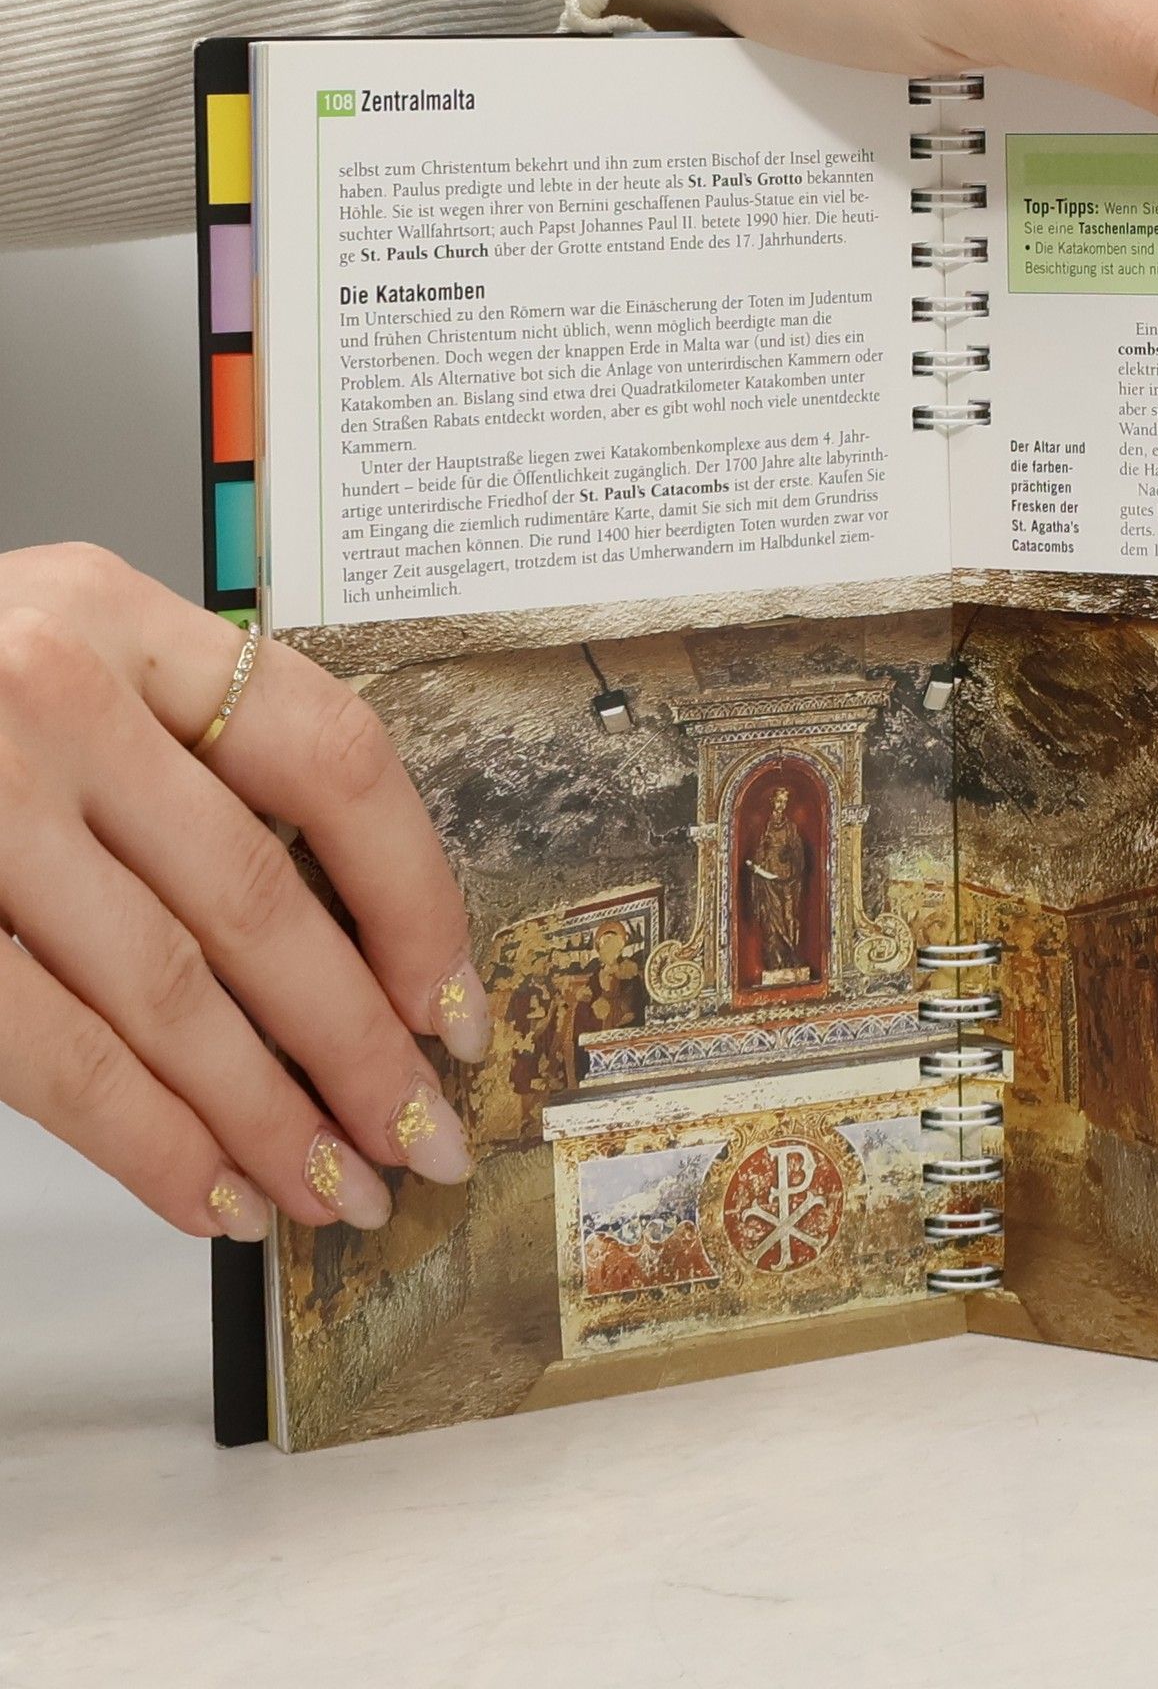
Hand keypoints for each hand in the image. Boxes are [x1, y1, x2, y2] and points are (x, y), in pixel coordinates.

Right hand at [0, 545, 486, 1240]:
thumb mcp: (60, 664)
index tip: (452, 1001)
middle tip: (423, 1134)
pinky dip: (150, 1142)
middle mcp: (50, 695)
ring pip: (169, 994)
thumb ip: (184, 763)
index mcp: (120, 620)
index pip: (335, 760)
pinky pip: (56, 1055)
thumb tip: (348, 952)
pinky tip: (215, 1193)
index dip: (416, 898)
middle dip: (359, 1048)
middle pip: (262, 902)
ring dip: (270, 1116)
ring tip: (339, 1187)